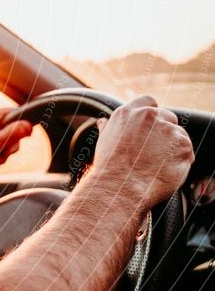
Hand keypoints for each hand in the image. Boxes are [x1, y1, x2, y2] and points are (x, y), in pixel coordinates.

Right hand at [90, 95, 193, 209]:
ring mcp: (167, 129)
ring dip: (173, 146)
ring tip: (157, 164)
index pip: (148, 102)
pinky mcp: (182, 144)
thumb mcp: (104, 141)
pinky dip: (181, 160)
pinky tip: (165, 170)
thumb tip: (102, 121)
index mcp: (128, 113)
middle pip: (167, 116)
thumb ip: (109, 127)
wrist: (120, 187)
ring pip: (178, 134)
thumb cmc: (109, 168)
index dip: (152, 115)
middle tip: (154, 152)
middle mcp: (148, 116)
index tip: (150, 129)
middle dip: (164, 132)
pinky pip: (187, 151)